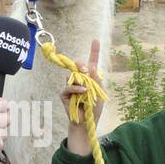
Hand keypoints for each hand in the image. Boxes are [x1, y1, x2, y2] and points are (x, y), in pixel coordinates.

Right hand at [60, 39, 104, 155]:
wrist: (86, 123)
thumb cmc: (94, 109)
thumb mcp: (99, 93)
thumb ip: (96, 80)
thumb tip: (92, 67)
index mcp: (91, 78)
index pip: (92, 62)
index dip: (94, 51)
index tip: (95, 40)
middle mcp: (80, 80)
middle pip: (79, 65)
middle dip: (82, 65)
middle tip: (87, 70)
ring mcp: (71, 86)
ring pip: (73, 75)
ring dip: (80, 80)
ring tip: (86, 89)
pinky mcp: (64, 94)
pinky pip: (68, 87)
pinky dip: (75, 89)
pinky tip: (82, 92)